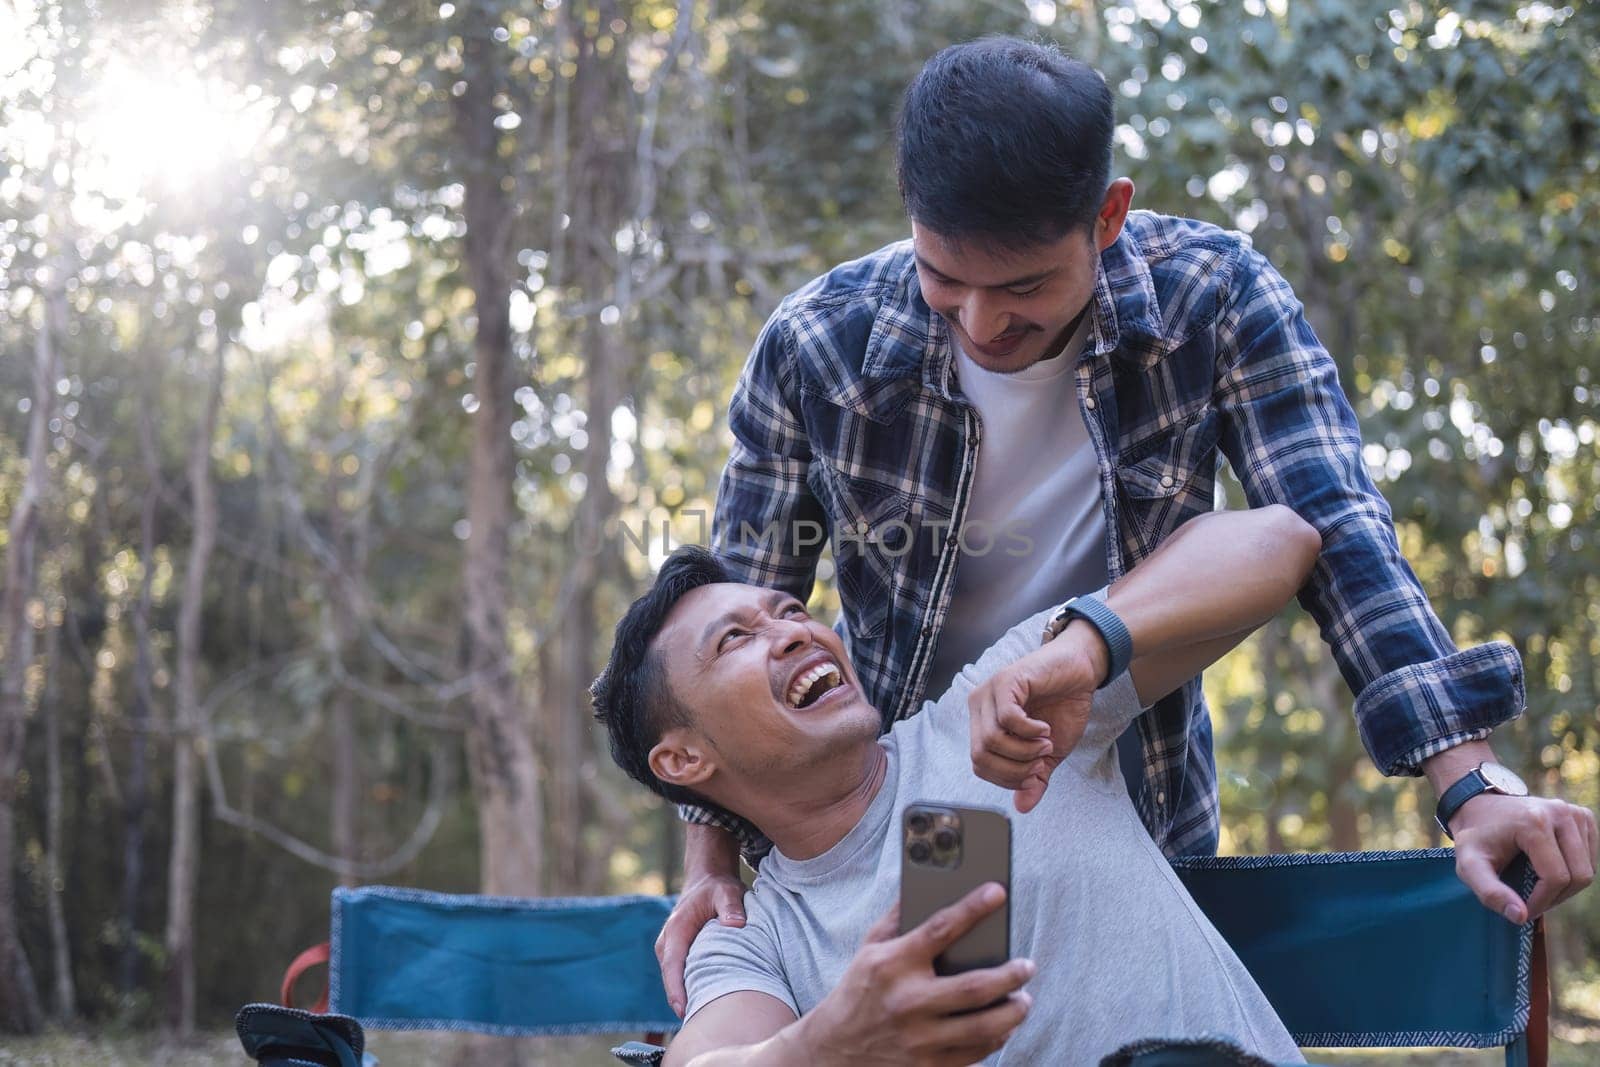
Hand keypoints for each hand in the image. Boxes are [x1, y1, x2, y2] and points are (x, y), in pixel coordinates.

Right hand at [657, 870, 746, 1016]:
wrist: (706, 881)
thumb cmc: (717, 888)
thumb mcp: (727, 891)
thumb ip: (731, 906)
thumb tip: (735, 924)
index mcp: (676, 930)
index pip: (672, 965)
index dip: (676, 989)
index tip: (683, 1010)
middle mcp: (668, 944)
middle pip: (672, 979)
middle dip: (683, 1001)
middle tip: (700, 1021)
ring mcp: (671, 951)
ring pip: (676, 981)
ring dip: (687, 997)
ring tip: (704, 1017)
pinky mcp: (678, 957)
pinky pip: (681, 978)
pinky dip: (691, 990)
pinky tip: (707, 1003)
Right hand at [798, 884, 1033, 1066]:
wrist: (834, 1049)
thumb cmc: (858, 989)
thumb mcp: (869, 947)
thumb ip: (896, 918)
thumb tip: (923, 886)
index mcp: (894, 963)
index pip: (941, 928)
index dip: (973, 907)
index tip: (997, 892)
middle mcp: (909, 1000)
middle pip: (975, 986)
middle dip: (1011, 974)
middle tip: (1027, 965)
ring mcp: (920, 1038)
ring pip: (983, 1026)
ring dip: (1013, 1011)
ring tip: (1024, 999)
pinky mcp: (928, 1066)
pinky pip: (975, 1054)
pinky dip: (997, 1039)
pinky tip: (1005, 1026)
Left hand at [968, 620, 1107, 812]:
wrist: (1081, 671)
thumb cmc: (1062, 707)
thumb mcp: (1049, 753)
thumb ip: (1034, 778)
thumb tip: (1022, 808)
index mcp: (983, 724)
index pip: (979, 766)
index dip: (1007, 778)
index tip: (1035, 772)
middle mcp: (979, 707)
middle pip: (980, 756)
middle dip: (1015, 768)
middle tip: (1041, 760)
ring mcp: (989, 692)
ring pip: (992, 740)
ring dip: (1025, 750)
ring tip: (1045, 743)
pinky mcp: (1005, 680)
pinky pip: (1007, 718)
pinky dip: (1029, 731)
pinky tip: (1044, 728)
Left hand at [1450, 793, 1597, 922]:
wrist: (1479, 807)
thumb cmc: (1474, 838)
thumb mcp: (1469, 865)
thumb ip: (1490, 892)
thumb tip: (1520, 917)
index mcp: (1534, 822)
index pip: (1556, 877)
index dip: (1542, 901)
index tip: (1523, 910)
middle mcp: (1560, 812)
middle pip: (1578, 875)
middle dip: (1556, 897)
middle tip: (1532, 901)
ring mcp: (1575, 812)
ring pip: (1588, 869)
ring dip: (1566, 887)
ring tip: (1538, 886)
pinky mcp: (1583, 816)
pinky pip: (1591, 858)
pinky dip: (1574, 872)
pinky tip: (1549, 869)